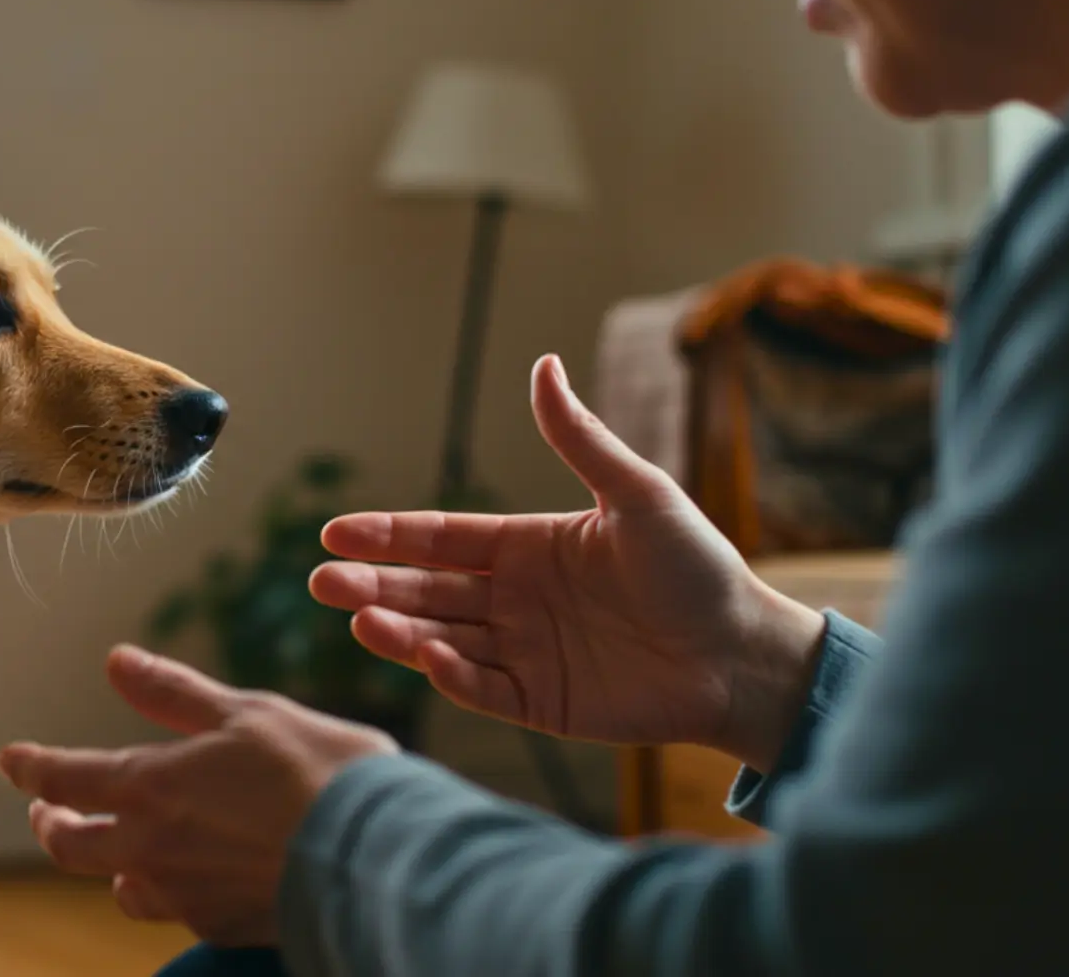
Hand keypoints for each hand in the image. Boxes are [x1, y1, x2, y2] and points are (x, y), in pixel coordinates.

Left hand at [0, 645, 396, 946]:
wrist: (374, 855)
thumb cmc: (315, 769)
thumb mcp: (244, 713)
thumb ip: (173, 692)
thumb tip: (117, 661)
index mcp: (150, 786)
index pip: (64, 777)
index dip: (30, 766)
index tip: (12, 759)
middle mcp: (151, 849)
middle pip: (71, 846)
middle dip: (53, 822)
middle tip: (49, 808)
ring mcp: (184, 896)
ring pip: (122, 886)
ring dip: (109, 863)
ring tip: (118, 848)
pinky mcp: (222, 927)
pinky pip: (176, 911)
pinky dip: (169, 889)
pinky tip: (192, 876)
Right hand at [312, 354, 825, 772]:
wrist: (745, 654)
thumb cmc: (699, 568)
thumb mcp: (638, 494)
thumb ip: (579, 439)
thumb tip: (542, 365)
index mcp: (527, 546)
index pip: (440, 539)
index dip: (388, 535)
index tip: (335, 532)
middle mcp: (513, 599)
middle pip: (425, 590)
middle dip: (372, 585)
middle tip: (323, 582)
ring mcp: (522, 652)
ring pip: (440, 639)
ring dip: (398, 630)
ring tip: (359, 619)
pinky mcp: (539, 703)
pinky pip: (481, 689)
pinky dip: (450, 676)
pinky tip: (426, 658)